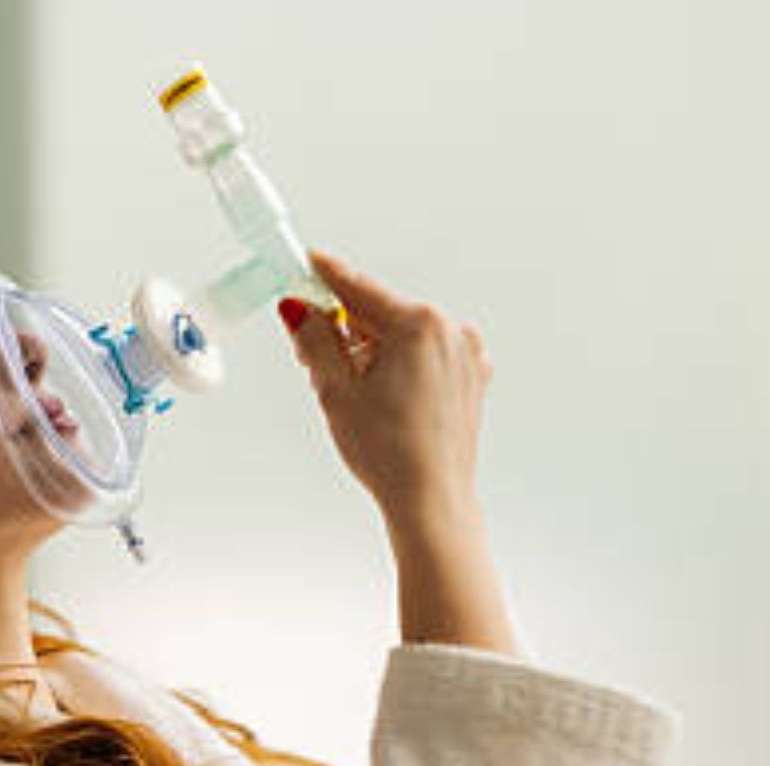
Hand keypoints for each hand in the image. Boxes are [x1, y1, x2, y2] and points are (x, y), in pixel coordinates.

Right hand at [278, 249, 492, 534]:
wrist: (431, 499)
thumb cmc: (390, 453)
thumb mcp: (335, 391)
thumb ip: (315, 340)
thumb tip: (300, 310)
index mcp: (418, 325)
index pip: (358, 288)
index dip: (324, 276)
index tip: (305, 262)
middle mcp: (449, 330)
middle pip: (380, 315)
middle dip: (344, 331)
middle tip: (312, 359)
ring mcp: (465, 354)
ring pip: (402, 338)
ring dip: (370, 354)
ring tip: (351, 397)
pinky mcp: (469, 378)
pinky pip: (424, 359)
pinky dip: (399, 369)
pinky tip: (382, 402)